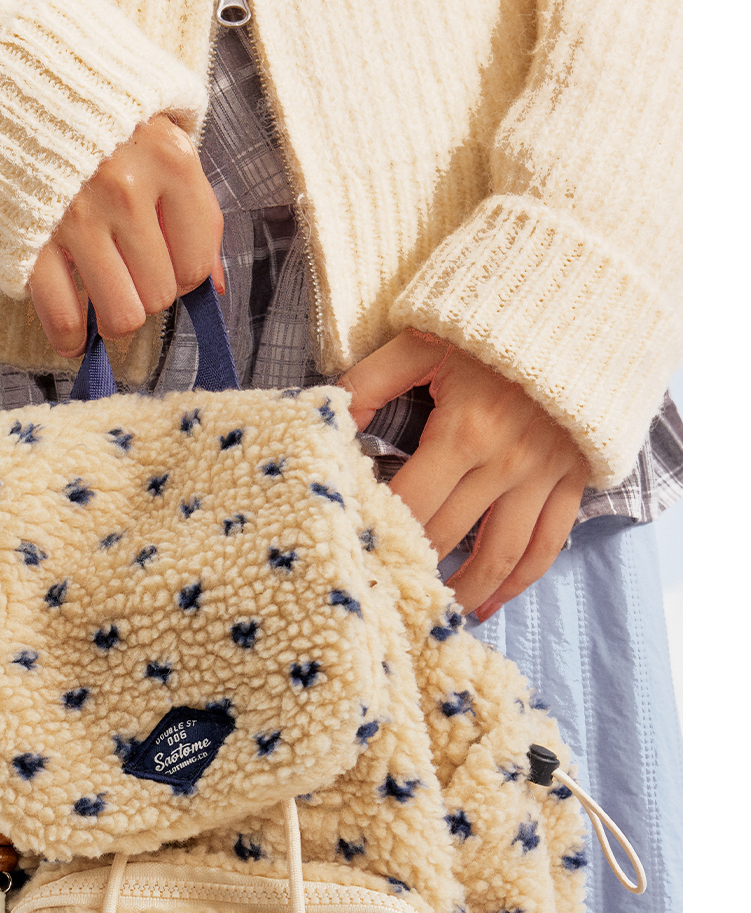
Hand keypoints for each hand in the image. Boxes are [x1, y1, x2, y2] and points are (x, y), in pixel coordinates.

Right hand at [27, 113, 223, 358]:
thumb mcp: (164, 141)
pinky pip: (63, 319)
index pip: (194, 264)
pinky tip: (73, 331)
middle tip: (130, 273)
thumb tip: (213, 287)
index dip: (182, 278)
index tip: (165, 265)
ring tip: (104, 298)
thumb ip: (195, 210)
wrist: (18, 80)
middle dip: (147, 294)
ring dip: (114, 318)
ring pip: (120, 316)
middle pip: (158, 295)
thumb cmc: (104, 119)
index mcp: (170, 160)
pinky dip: (69, 337)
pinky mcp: (30, 236)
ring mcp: (75, 214)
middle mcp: (126, 188)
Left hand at [338, 330, 588, 620]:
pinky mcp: (573, 479)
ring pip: (500, 557)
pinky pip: (547, 546)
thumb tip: (326, 422)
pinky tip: (490, 603)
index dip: (377, 534)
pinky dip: (519, 582)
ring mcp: (544, 475)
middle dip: (410, 570)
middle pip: (447, 538)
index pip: (409, 503)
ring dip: (465, 594)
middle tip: (378, 595)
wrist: (585, 296)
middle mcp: (506, 462)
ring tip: (433, 616)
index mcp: (463, 430)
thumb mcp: (423, 339)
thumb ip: (369, 381)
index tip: (351, 554)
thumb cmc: (493, 316)